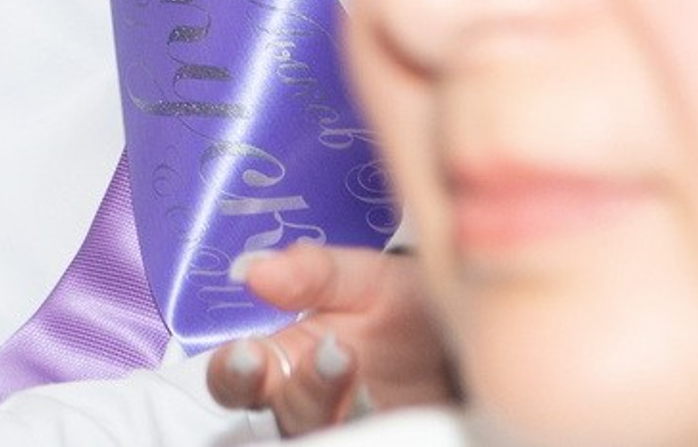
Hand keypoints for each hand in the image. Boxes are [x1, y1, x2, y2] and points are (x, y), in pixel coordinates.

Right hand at [204, 246, 453, 435]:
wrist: (464, 343)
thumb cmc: (403, 307)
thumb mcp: (361, 276)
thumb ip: (310, 272)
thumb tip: (252, 269)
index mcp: (286, 356)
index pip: (235, 377)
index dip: (233, 371)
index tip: (252, 352)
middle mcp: (306, 403)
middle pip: (280, 415)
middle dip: (302, 391)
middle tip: (336, 353)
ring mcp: (344, 431)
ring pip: (317, 435)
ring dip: (340, 408)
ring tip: (373, 373)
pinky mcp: (380, 442)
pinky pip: (364, 444)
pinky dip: (374, 426)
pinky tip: (391, 403)